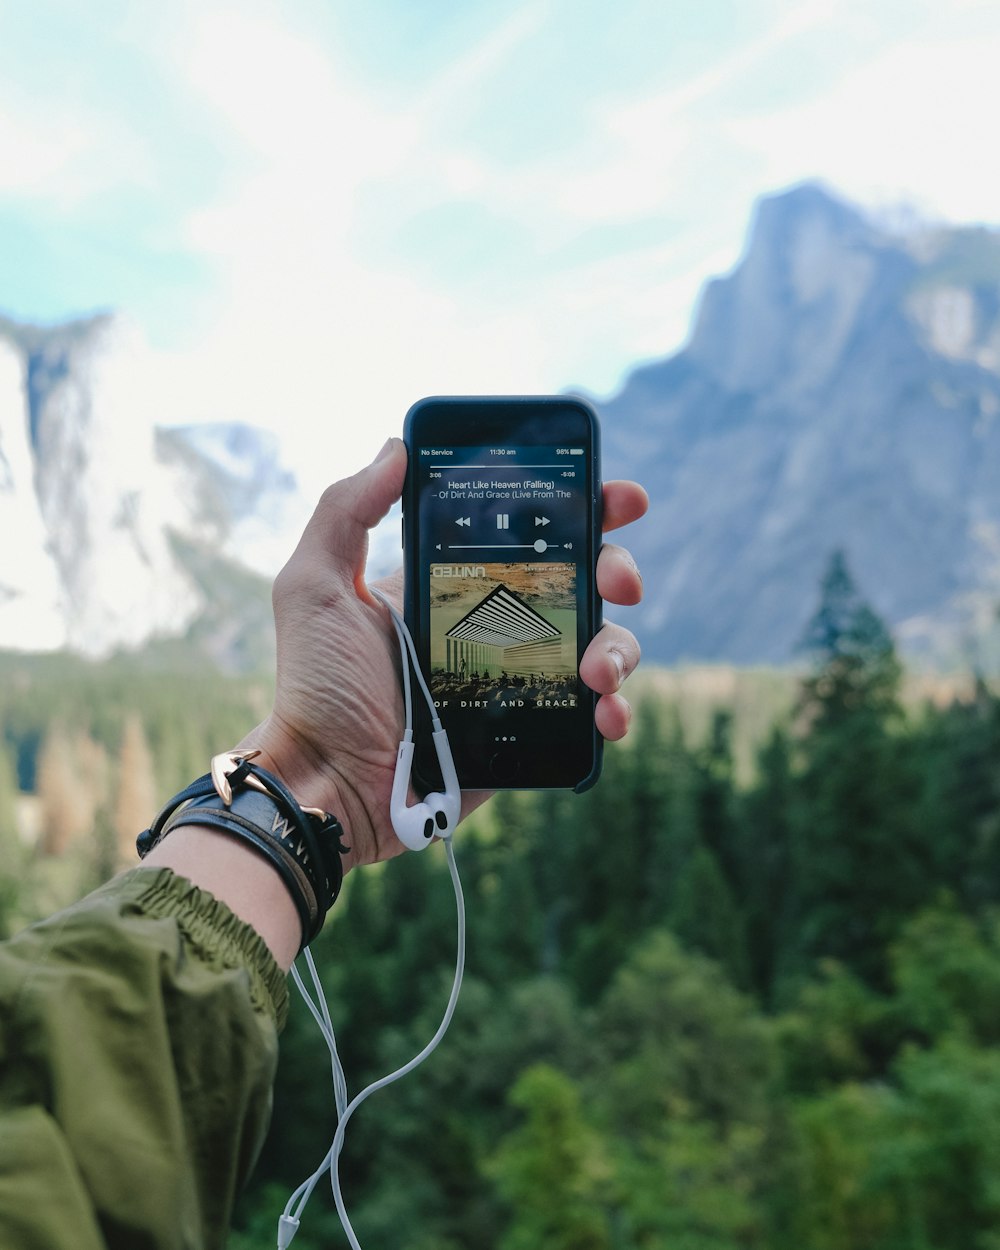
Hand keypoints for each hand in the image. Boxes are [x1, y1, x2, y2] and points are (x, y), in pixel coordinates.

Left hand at [247, 438, 646, 871]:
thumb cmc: (314, 685)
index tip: (618, 497)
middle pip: (581, 584)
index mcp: (456, 583)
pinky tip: (607, 715)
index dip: (583, 510)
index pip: (529, 533)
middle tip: (620, 581)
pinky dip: (613, 711)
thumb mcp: (315, 585)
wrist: (327, 782)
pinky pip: (589, 715)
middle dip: (615, 570)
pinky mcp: (529, 733)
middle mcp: (496, 625)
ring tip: (598, 671)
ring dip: (619, 648)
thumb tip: (397, 444)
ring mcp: (518, 680)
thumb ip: (345, 510)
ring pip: (600, 646)